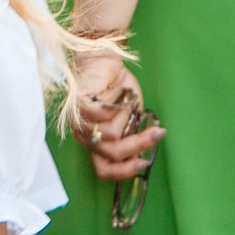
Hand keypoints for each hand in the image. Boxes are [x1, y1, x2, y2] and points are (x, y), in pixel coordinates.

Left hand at [67, 50, 162, 181]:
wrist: (104, 62)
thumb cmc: (117, 90)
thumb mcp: (130, 117)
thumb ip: (132, 136)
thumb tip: (142, 155)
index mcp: (95, 142)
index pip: (103, 169)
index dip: (124, 172)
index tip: (144, 163)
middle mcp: (84, 136)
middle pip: (111, 154)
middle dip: (137, 146)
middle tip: (156, 135)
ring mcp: (79, 122)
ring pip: (110, 135)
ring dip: (127, 118)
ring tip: (130, 103)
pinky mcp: (79, 106)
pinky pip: (103, 114)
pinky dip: (116, 103)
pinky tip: (116, 93)